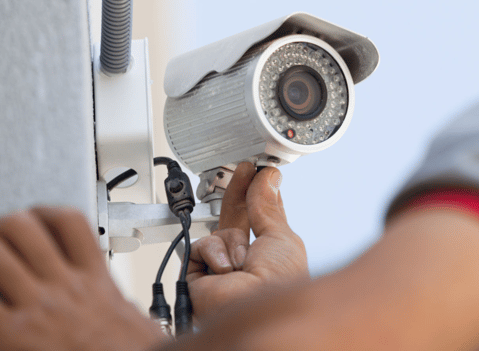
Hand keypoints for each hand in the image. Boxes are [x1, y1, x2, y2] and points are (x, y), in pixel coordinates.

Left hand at [0, 207, 163, 350]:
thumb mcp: (131, 314)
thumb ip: (115, 296)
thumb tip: (113, 299)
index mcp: (96, 279)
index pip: (69, 221)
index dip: (45, 212)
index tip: (38, 219)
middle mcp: (65, 286)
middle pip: (23, 227)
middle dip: (5, 227)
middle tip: (2, 240)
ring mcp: (39, 306)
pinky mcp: (14, 333)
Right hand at [187, 163, 308, 318]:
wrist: (254, 308)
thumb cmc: (279, 284)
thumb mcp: (281, 237)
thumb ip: (268, 206)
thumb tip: (268, 178)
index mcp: (271, 255)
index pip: (261, 217)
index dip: (259, 194)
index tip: (260, 172)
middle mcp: (247, 262)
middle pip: (237, 219)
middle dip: (240, 194)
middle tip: (245, 170)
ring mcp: (222, 269)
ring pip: (219, 232)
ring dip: (232, 243)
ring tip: (242, 264)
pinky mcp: (198, 276)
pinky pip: (200, 245)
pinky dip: (213, 253)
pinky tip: (224, 271)